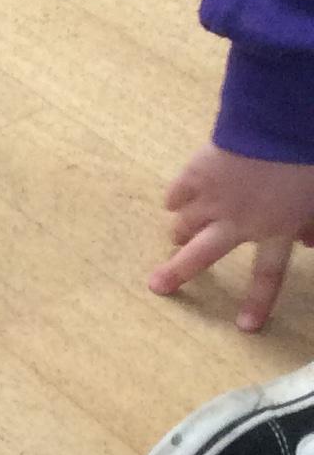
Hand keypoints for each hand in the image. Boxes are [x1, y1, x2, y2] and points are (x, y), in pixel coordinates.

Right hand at [148, 143, 313, 331]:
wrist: (277, 127)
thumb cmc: (305, 163)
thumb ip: (313, 224)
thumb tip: (308, 243)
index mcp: (275, 230)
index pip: (268, 275)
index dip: (257, 301)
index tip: (244, 327)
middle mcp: (237, 222)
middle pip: (201, 254)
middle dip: (177, 272)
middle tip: (156, 285)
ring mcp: (212, 197)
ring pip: (186, 222)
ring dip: (180, 230)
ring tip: (175, 235)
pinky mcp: (197, 172)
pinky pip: (178, 191)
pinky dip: (175, 198)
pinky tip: (171, 202)